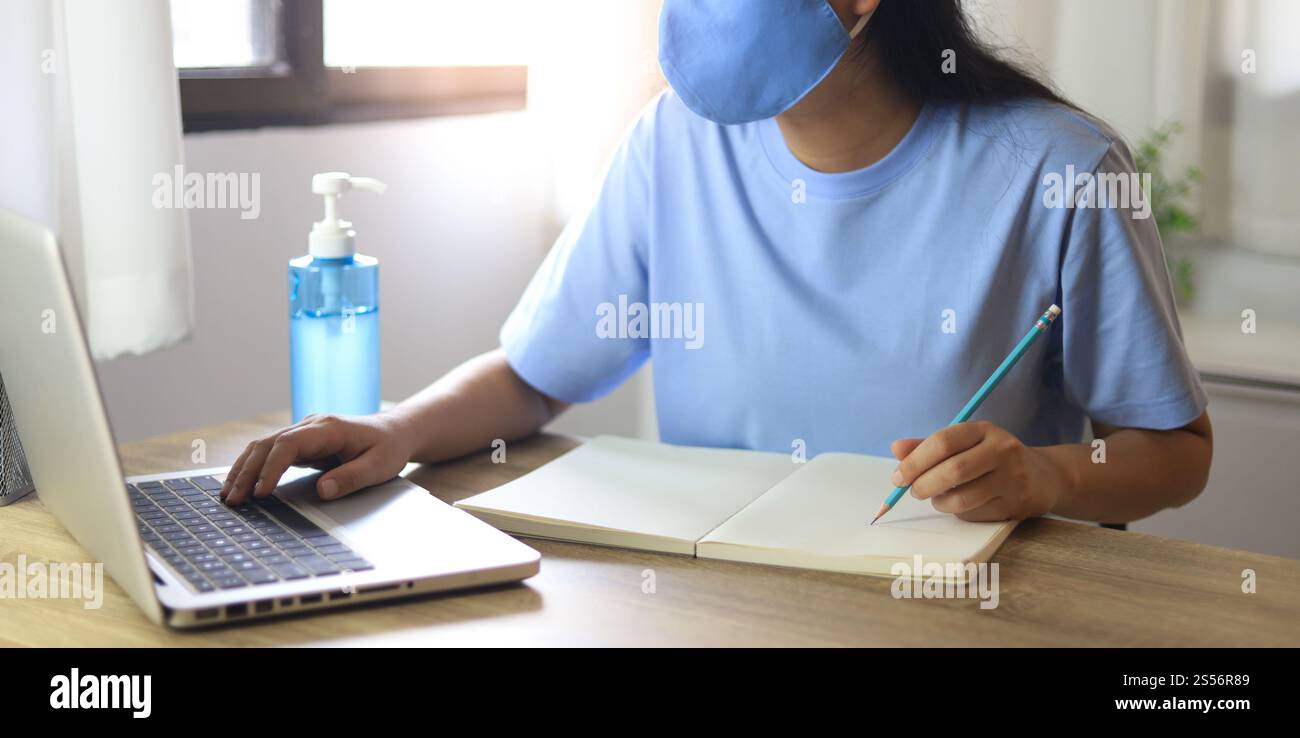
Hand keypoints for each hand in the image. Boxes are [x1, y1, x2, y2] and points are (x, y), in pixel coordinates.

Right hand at [220, 412, 415, 505]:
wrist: (395, 432)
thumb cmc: (388, 449)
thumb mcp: (379, 467)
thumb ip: (351, 478)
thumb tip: (322, 491)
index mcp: (329, 428)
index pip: (289, 444)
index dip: (271, 468)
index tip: (260, 492)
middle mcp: (311, 425)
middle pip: (268, 443)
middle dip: (247, 472)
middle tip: (233, 501)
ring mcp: (303, 432)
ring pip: (263, 446)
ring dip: (244, 470)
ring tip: (228, 497)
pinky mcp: (300, 442)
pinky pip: (270, 453)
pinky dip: (252, 469)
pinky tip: (240, 486)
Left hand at [889, 421, 1071, 520]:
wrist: (1044, 476)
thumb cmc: (992, 458)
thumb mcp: (965, 444)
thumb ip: (929, 446)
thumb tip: (896, 448)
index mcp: (984, 430)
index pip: (942, 442)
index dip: (914, 461)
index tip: (897, 477)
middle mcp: (1002, 450)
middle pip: (952, 470)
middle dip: (923, 484)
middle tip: (912, 491)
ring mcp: (1012, 478)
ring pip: (962, 498)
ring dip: (940, 502)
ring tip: (937, 498)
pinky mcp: (1016, 504)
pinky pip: (975, 514)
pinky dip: (959, 513)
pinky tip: (961, 505)